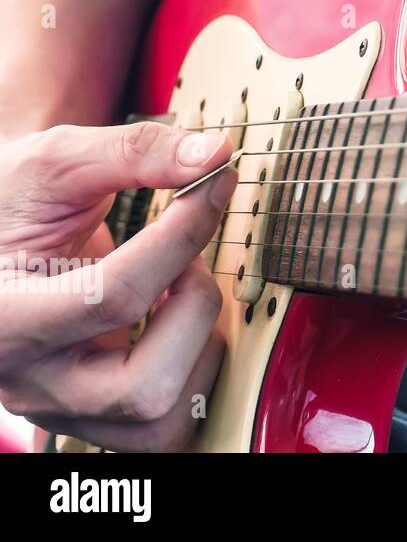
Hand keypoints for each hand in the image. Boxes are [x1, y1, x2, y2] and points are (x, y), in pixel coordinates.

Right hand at [0, 122, 234, 450]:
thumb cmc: (13, 203)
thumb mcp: (55, 163)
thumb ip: (133, 153)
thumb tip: (214, 154)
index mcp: (4, 317)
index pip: (114, 296)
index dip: (183, 235)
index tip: (213, 185)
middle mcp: (29, 379)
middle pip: (141, 389)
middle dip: (192, 312)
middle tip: (186, 263)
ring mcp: (61, 406)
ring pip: (160, 422)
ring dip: (200, 350)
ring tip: (180, 293)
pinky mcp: (92, 413)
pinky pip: (164, 425)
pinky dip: (194, 374)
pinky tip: (177, 324)